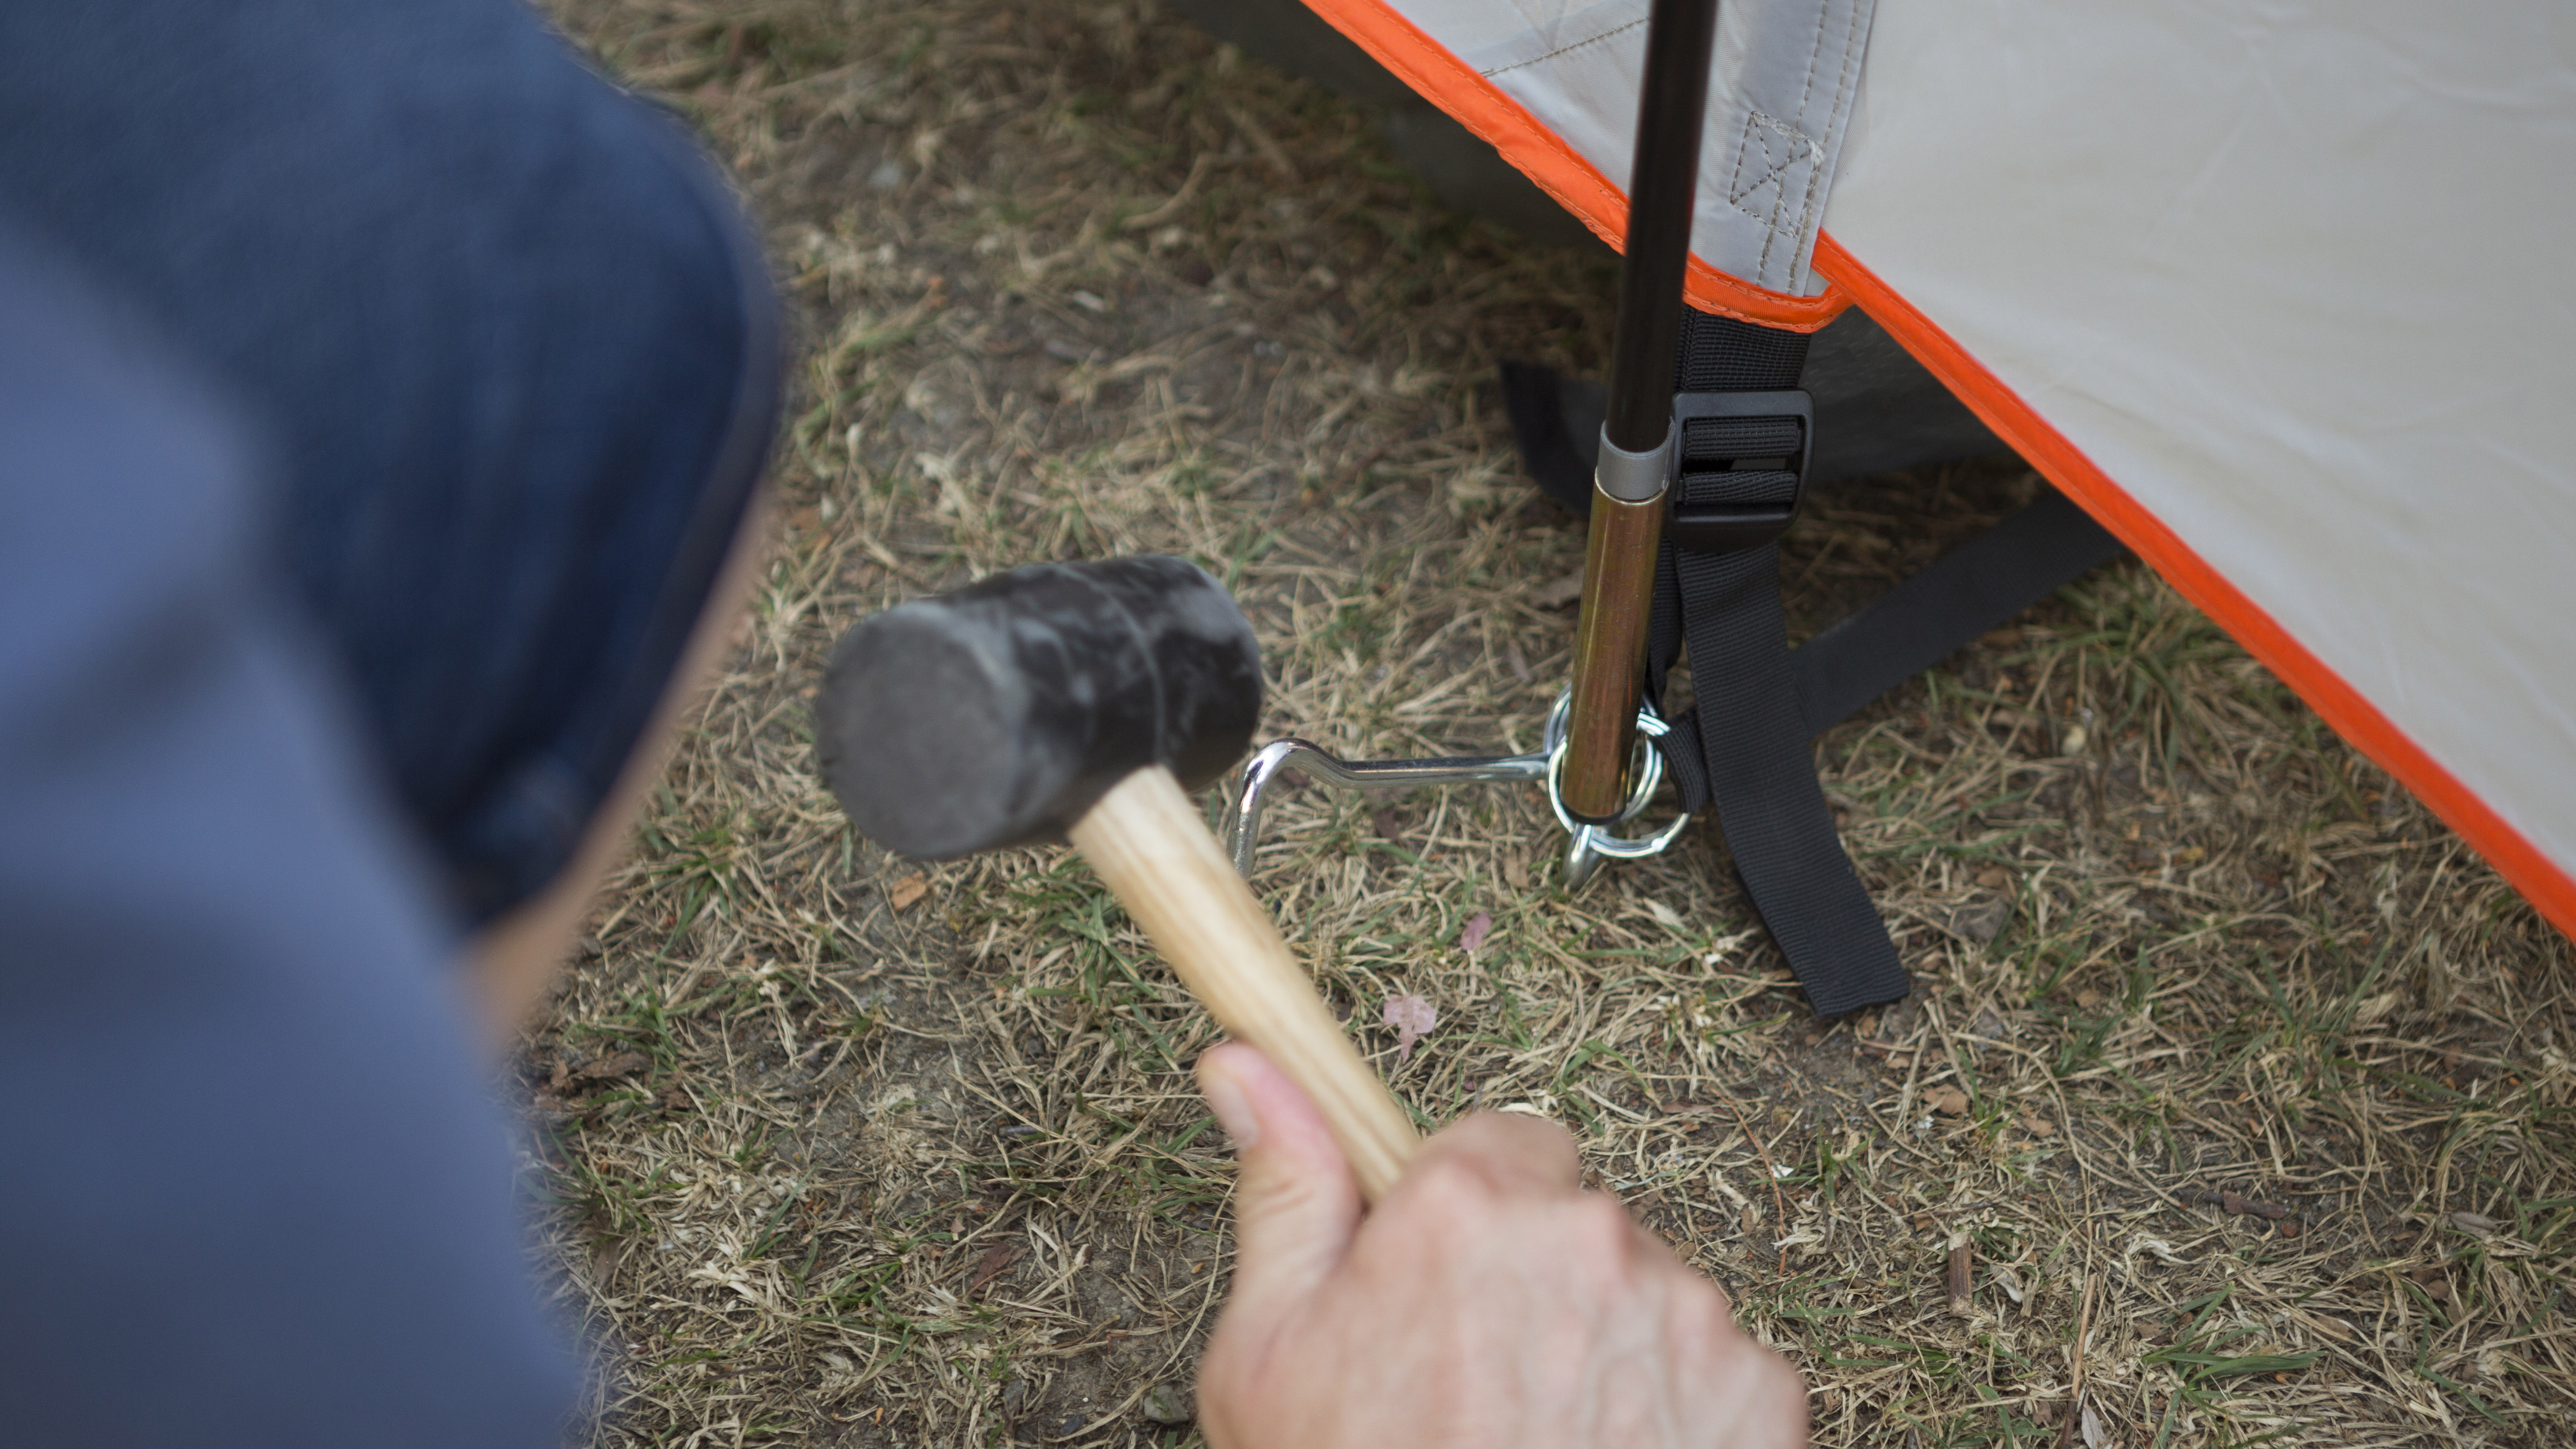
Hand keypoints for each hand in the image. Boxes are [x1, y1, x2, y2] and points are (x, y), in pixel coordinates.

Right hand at [1193, 1043, 1807, 1447]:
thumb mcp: (1274, 1356)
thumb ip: (1285, 1195)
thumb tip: (1244, 1070)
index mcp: (1470, 1209)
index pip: (1502, 1142)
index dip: (1472, 1217)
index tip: (1450, 1284)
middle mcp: (1591, 1238)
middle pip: (1575, 1223)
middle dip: (1539, 1288)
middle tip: (1483, 1390)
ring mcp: (1687, 1317)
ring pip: (1647, 1297)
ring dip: (1608, 1352)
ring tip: (1544, 1444)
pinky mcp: (1760, 1393)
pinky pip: (1717, 1373)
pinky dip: (1678, 1417)